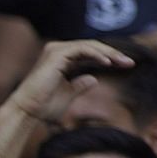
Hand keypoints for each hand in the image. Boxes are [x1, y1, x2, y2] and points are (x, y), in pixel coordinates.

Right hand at [4, 40, 135, 125]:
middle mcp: (57, 52)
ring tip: (122, 62)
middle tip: (129, 63)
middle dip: (113, 54)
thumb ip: (80, 85)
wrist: (26, 112)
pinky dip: (96, 54)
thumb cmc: (43, 107)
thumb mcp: (68, 96)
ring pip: (89, 45)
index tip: (126, 66)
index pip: (90, 53)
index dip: (109, 58)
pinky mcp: (56, 54)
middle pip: (92, 47)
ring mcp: (56, 51)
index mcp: (61, 60)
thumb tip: (94, 79)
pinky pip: (82, 49)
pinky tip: (108, 63)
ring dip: (108, 53)